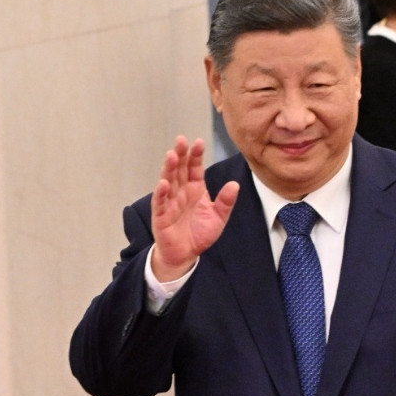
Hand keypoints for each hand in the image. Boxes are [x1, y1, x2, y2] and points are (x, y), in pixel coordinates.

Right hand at [150, 136, 239, 280]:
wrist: (186, 254)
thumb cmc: (199, 233)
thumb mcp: (218, 217)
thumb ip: (225, 202)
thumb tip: (235, 185)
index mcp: (195, 189)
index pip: (194, 169)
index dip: (196, 156)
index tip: (198, 142)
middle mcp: (181, 192)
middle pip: (179, 170)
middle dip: (180, 155)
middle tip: (181, 140)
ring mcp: (169, 202)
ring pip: (168, 181)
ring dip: (169, 169)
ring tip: (171, 155)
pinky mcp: (161, 215)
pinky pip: (160, 202)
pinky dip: (161, 193)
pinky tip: (163, 183)